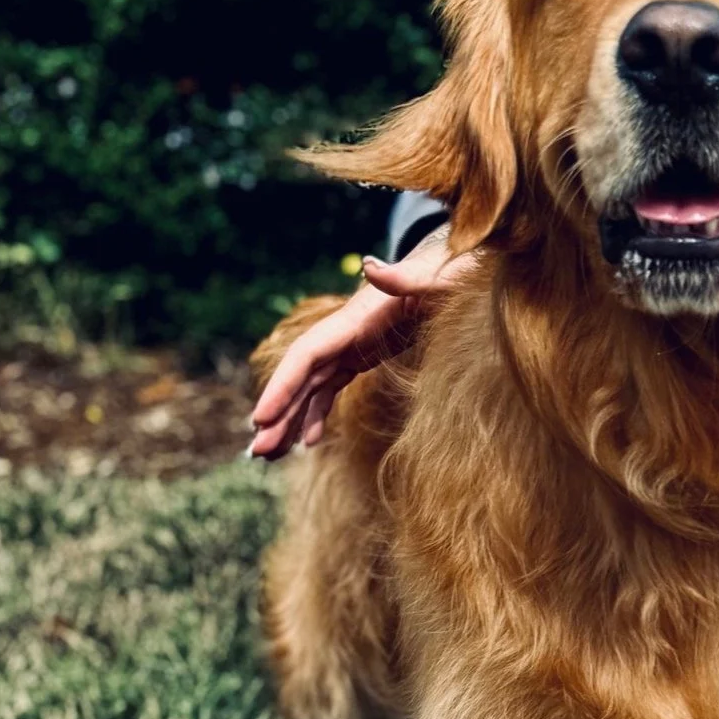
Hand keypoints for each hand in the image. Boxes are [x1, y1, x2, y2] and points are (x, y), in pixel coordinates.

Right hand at [247, 228, 482, 460]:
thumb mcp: (440, 278)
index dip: (282, 386)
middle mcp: (346, 330)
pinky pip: (330, 386)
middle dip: (278, 412)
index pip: (308, 354)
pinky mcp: (362, 353)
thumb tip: (369, 264)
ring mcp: (352, 343)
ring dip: (289, 418)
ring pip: (310, 384)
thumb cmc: (455, 273)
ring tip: (268, 455)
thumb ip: (407, 277)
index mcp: (358, 318)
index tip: (260, 419)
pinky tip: (308, 442)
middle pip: (301, 374)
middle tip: (257, 452)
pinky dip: (316, 412)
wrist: (461, 269)